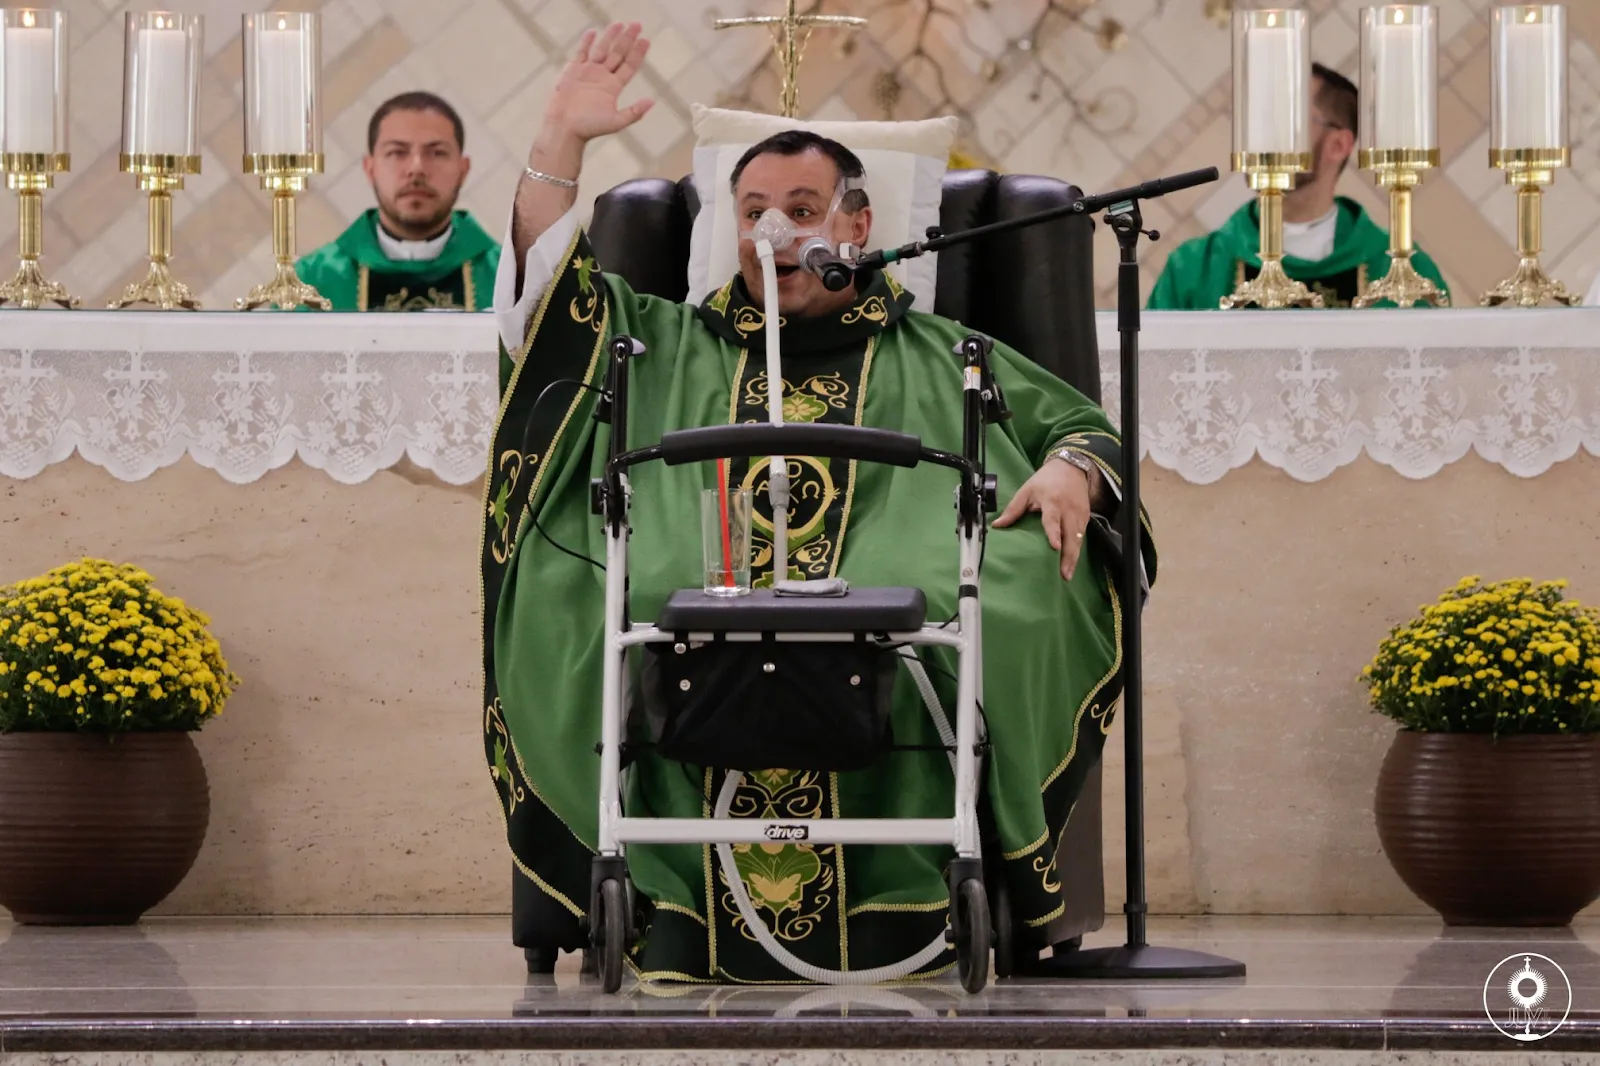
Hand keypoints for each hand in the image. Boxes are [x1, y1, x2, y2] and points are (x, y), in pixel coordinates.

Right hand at [541, 22, 654, 144]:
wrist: (564, 127)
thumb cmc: (589, 127)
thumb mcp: (616, 121)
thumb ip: (634, 112)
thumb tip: (652, 101)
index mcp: (613, 87)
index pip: (629, 66)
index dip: (638, 53)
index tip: (646, 40)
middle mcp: (602, 77)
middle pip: (618, 54)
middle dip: (627, 40)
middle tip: (637, 25)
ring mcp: (588, 72)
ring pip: (602, 49)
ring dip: (610, 37)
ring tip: (619, 23)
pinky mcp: (573, 71)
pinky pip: (581, 53)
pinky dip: (586, 43)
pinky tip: (593, 32)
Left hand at [992, 458, 1093, 580]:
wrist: (1071, 468)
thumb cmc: (1045, 480)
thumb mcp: (1027, 490)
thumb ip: (1013, 509)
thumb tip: (996, 525)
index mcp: (1052, 501)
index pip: (1053, 519)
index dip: (1054, 533)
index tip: (1055, 547)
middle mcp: (1068, 509)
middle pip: (1070, 535)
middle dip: (1068, 555)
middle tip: (1064, 574)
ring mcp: (1079, 515)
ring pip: (1078, 540)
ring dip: (1073, 558)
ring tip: (1066, 575)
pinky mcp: (1086, 518)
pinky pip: (1081, 537)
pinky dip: (1076, 551)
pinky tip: (1070, 564)